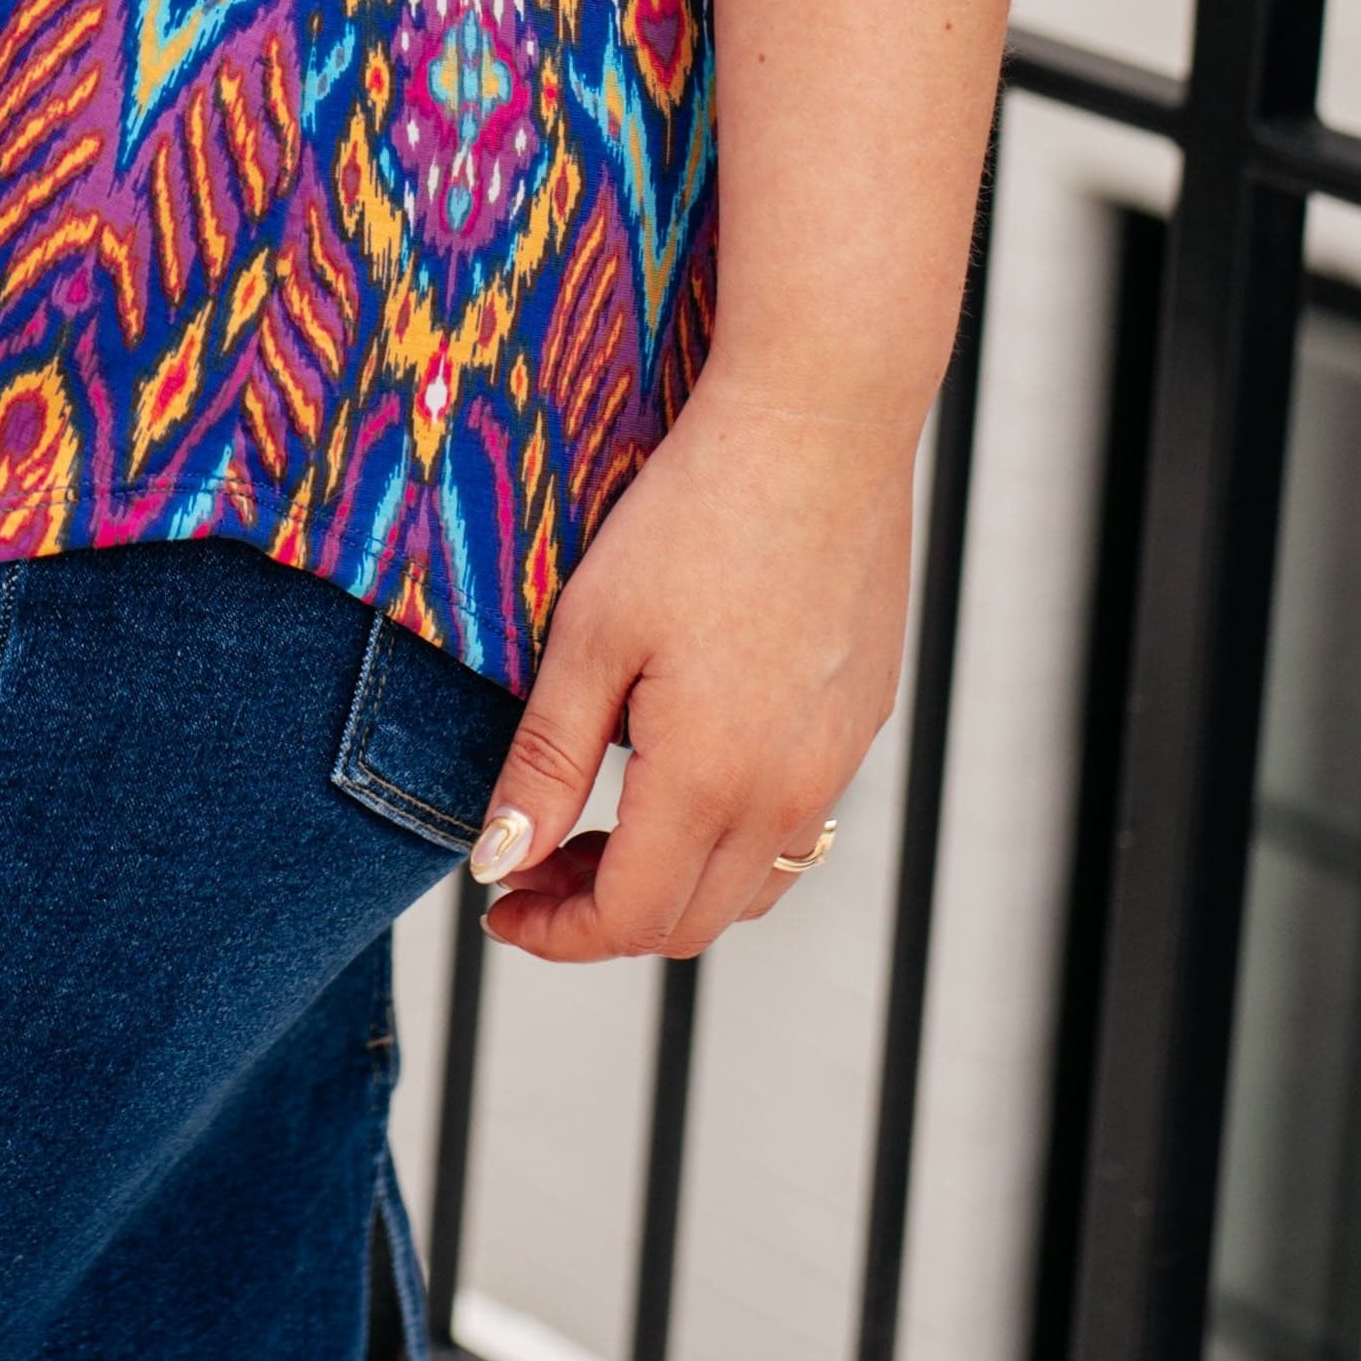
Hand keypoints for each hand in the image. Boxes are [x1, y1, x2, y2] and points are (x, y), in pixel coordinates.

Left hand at [474, 372, 915, 959]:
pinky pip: (796, 825)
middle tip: (533, 863)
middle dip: (600, 915)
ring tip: (600, 827)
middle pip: (689, 922)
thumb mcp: (589, 636)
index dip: (554, 933)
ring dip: (671, 882)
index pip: (629, 921)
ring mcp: (835, 760)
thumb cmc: (692, 516)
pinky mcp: (861, 720)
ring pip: (752, 885)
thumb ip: (544, 763)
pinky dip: (730, 838)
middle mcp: (788, 793)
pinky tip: (682, 769)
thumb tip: (499, 864)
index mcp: (710, 782)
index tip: (498, 906)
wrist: (817, 427)